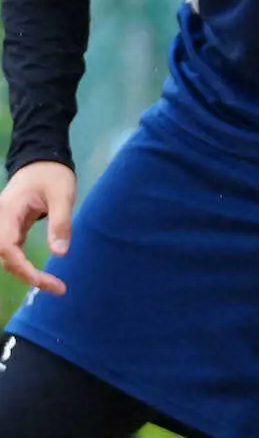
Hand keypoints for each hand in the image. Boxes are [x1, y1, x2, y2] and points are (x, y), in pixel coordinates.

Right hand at [0, 161, 76, 295]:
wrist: (43, 160)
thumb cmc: (53, 174)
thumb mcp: (62, 194)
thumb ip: (60, 222)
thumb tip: (60, 254)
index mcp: (7, 211)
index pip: (7, 247)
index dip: (23, 268)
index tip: (46, 281)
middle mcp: (0, 221)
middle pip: (5, 256)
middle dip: (27, 275)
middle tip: (56, 287)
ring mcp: (4, 225)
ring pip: (8, 256)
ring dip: (26, 272)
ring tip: (52, 284)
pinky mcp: (12, 228)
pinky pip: (13, 251)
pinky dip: (25, 264)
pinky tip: (41, 274)